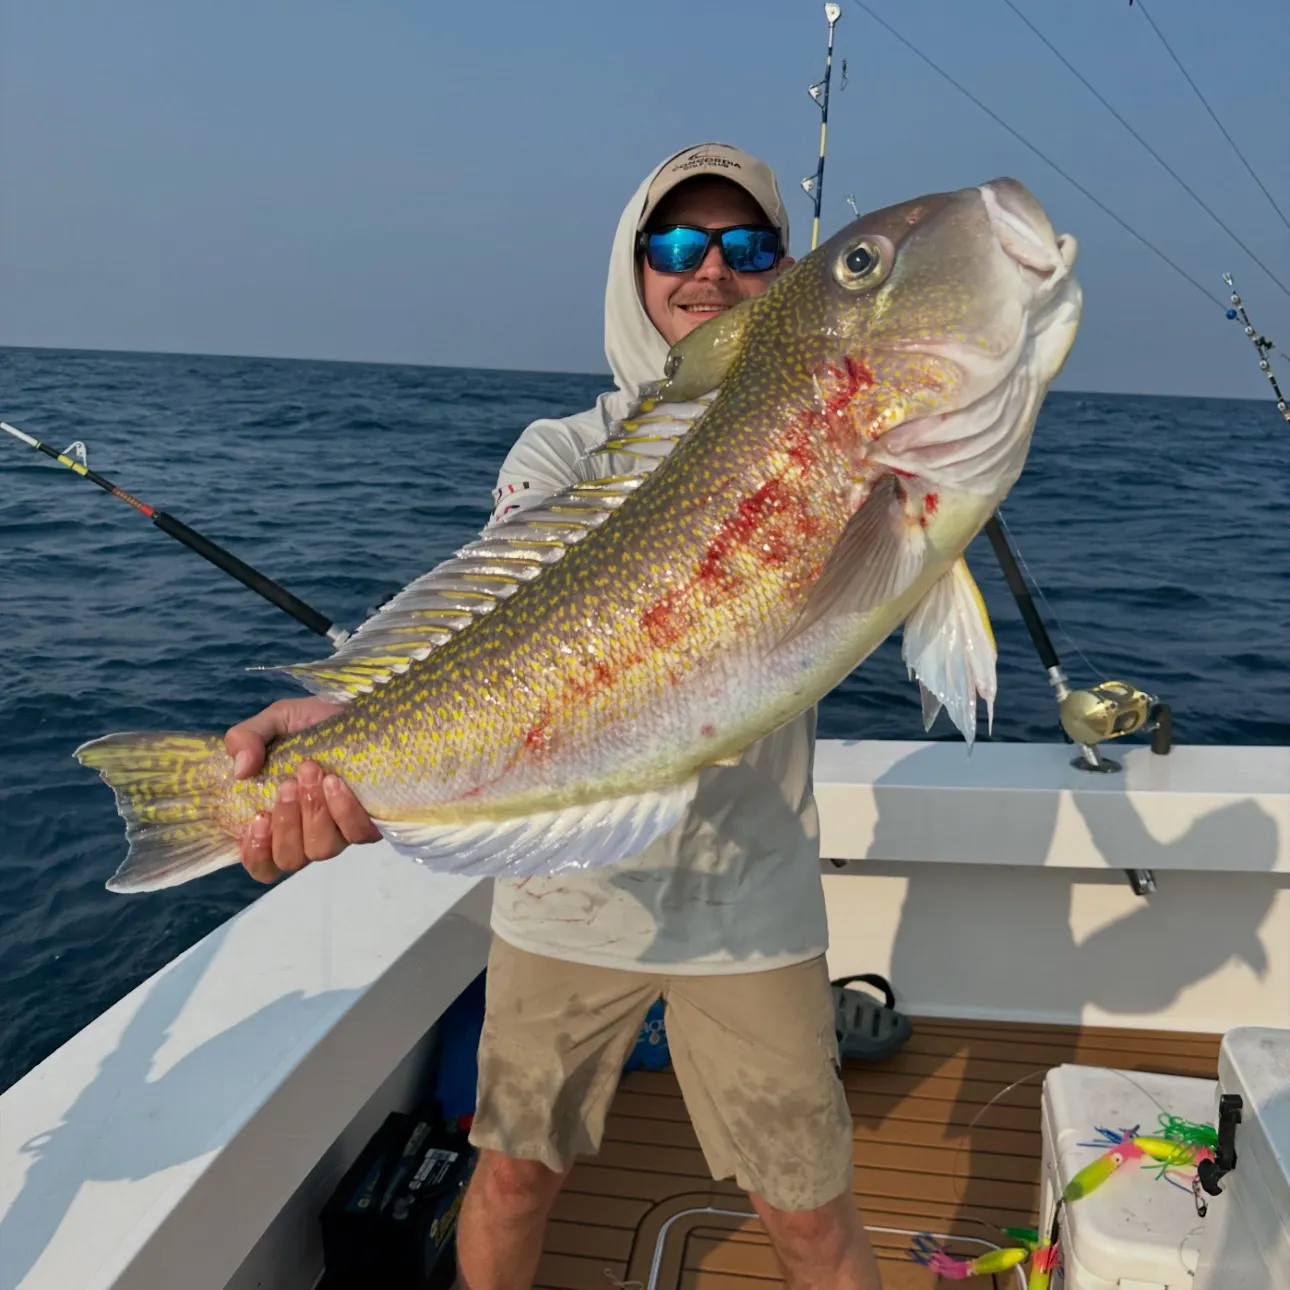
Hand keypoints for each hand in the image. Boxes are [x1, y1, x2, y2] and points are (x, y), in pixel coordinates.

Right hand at [224, 696, 381, 883]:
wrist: (357, 712)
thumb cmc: (312, 724)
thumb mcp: (275, 722)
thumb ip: (246, 739)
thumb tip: (240, 771)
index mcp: (278, 819)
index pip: (262, 863)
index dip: (256, 853)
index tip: (258, 817)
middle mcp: (308, 834)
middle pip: (290, 859)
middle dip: (286, 823)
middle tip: (287, 783)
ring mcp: (340, 831)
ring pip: (322, 849)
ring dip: (313, 813)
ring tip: (312, 772)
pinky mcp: (370, 822)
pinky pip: (357, 834)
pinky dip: (344, 811)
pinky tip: (336, 783)